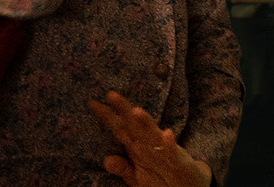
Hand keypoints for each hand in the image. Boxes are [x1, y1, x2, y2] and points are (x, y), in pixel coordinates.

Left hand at [90, 91, 211, 186]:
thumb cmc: (163, 181)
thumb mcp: (138, 178)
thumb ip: (123, 168)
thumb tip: (106, 160)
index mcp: (138, 148)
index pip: (120, 129)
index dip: (107, 117)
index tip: (93, 103)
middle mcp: (150, 145)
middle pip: (134, 126)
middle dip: (123, 110)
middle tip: (111, 94)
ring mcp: (165, 152)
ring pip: (153, 135)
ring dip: (146, 123)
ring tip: (136, 111)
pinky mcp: (180, 162)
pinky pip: (173, 153)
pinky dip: (170, 144)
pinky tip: (167, 133)